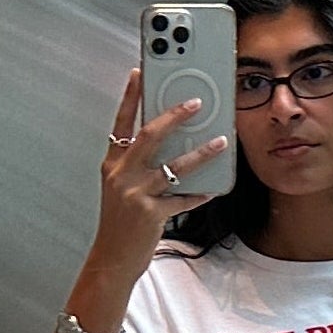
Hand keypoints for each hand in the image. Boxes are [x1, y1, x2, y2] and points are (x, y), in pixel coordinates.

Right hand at [92, 69, 228, 273]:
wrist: (112, 258)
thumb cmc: (120, 222)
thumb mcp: (120, 188)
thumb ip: (137, 165)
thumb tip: (169, 144)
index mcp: (112, 165)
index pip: (120, 123)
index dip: (129, 97)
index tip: (138, 73)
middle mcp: (121, 175)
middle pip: (149, 136)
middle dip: (174, 116)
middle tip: (196, 102)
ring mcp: (135, 194)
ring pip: (174, 166)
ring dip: (201, 153)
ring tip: (221, 141)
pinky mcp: (151, 214)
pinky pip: (182, 199)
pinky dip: (198, 194)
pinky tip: (212, 188)